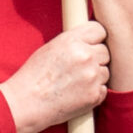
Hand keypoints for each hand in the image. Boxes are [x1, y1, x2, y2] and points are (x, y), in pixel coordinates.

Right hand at [0, 18, 109, 132]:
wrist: (26, 103)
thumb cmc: (34, 76)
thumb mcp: (50, 48)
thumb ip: (73, 42)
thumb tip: (91, 39)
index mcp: (72, 41)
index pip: (99, 30)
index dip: (96, 38)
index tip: (91, 45)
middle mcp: (85, 56)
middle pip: (105, 51)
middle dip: (96, 58)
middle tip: (79, 68)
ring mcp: (92, 76)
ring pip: (105, 71)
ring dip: (95, 76)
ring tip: (75, 82)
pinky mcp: (95, 95)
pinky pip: (103, 89)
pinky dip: (94, 91)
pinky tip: (77, 94)